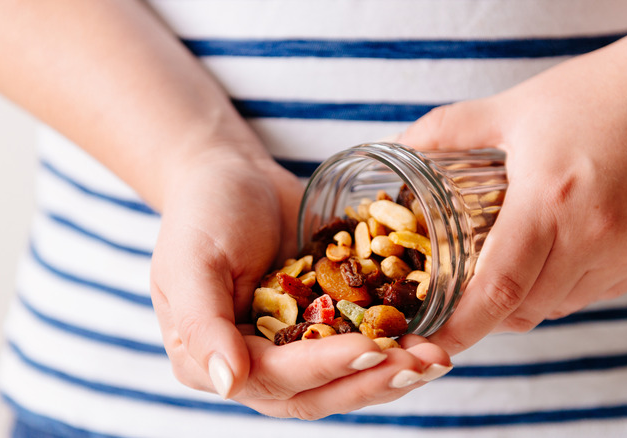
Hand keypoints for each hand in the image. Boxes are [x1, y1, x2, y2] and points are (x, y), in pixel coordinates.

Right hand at [149, 148, 450, 417]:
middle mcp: (253, 365)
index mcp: (210, 361)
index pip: (273, 379)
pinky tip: (430, 335)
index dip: (325, 368)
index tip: (371, 349)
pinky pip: (359, 342)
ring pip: (344, 378)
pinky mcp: (322, 325)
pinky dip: (394, 343)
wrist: (233, 177)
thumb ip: (201, 325)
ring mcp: (291, 348)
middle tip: (420, 364)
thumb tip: (229, 385)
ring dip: (390, 372)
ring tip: (435, 358)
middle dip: (370, 381)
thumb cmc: (203, 213)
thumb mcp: (191, 262)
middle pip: (316, 393)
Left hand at [396, 21, 626, 354]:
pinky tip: (558, 254)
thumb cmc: (601, 92)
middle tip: (463, 295)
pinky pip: (598, 293)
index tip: (432, 339)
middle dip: (487, 314)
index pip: (497, 291)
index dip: (460, 326)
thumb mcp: (515, 108)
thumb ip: (449, 130)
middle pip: (525, 309)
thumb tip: (398, 145)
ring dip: (527, 299)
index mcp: (549, 201)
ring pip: (561, 306)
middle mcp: (594, 236)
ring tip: (512, 266)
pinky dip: (568, 287)